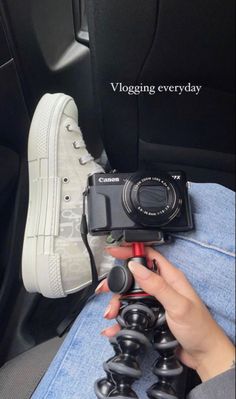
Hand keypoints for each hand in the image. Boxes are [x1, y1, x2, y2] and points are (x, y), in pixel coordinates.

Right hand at [96, 246, 234, 381]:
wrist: (204, 355)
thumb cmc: (199, 328)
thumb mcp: (178, 305)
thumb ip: (157, 285)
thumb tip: (136, 267)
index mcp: (170, 277)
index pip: (148, 255)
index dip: (131, 251)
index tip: (114, 252)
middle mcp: (162, 287)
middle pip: (134, 276)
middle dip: (118, 282)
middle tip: (105, 289)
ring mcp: (156, 301)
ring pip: (130, 295)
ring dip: (117, 303)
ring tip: (110, 313)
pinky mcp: (152, 315)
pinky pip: (132, 312)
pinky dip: (121, 318)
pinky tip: (114, 326)